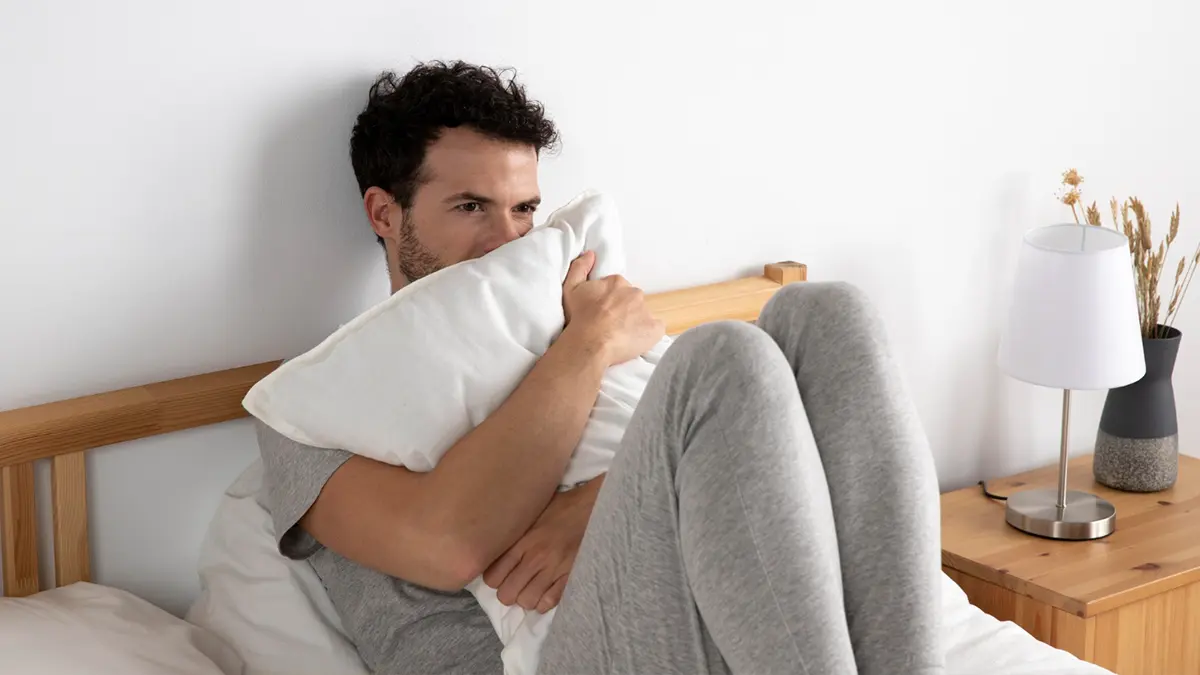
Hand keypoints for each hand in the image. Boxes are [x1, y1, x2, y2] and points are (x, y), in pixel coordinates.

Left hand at [482, 476, 602, 612]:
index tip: (500, 575)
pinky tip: (545, 592)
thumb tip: (493, 545)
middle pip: (506, 594)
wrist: (591, 507)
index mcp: (522, 542)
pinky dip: (544, 602)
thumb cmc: (559, 509)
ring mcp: (553, 569)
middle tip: (514, 585)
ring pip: (526, 601)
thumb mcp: (529, 514)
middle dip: (508, 592)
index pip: (493, 576)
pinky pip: (549, 602)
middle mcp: (535, 558)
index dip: (494, 580)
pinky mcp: (570, 576)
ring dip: (526, 598)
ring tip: (530, 589)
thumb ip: (512, 534)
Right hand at [561, 251, 664, 365]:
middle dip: (624, 310)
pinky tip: (634, 341)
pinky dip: (648, 334)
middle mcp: (634, 293)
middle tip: (611, 324)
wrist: (590, 344)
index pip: (618, 288)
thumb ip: (580, 268)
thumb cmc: (579, 318)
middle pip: (632, 300)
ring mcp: (646, 311)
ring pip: (643, 315)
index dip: (610, 300)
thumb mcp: (571, 288)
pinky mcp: (654, 329)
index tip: (603, 311)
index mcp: (617, 282)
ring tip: (620, 335)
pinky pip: (655, 329)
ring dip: (634, 322)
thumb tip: (590, 255)